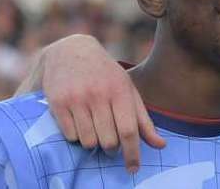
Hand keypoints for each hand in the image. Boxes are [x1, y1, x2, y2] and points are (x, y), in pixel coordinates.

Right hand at [42, 34, 165, 171]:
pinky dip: (76, 136)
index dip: (133, 153)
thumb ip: (143, 120)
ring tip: (95, 128)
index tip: (133, 169)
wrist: (73, 51)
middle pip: (108, 141)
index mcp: (120, 91)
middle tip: (111, 139)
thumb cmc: (106, 75)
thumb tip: (161, 145)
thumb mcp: (128, 90)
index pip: (129, 131)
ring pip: (88, 141)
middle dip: (111, 147)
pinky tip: (80, 122)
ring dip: (93, 142)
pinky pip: (70, 136)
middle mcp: (99, 94)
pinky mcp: (58, 103)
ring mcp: (77, 99)